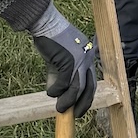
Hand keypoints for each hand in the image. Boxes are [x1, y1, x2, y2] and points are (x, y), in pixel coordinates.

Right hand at [29, 2, 96, 116]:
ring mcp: (79, 60)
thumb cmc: (50, 39)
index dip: (86, 96)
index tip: (80, 107)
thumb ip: (61, 73)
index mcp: (87, 56)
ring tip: (60, 109)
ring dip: (68, 102)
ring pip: (77, 89)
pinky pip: (63, 83)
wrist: (45, 23)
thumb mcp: (60, 58)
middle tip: (74, 114)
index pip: (91, 81)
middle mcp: (87, 58)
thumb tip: (57, 93)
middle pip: (89, 88)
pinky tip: (49, 92)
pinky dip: (55, 91)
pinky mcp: (68, 61)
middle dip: (82, 104)